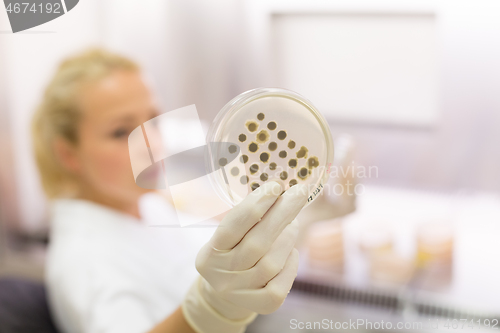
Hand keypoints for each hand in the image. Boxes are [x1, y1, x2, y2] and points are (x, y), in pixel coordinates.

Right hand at [181, 181, 307, 332]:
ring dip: (287, 237)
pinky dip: (291, 264)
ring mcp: (240, 293)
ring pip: (271, 263)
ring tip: (292, 224)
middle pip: (256, 243)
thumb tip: (280, 193)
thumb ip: (249, 218)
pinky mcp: (261, 306)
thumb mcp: (230, 236)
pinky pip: (281, 284)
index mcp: (209, 254)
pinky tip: (290, 252)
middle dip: (281, 214)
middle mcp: (221, 275)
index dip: (255, 205)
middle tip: (299, 192)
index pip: (232, 227)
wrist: (226, 293)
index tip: (275, 185)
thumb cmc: (233, 253)